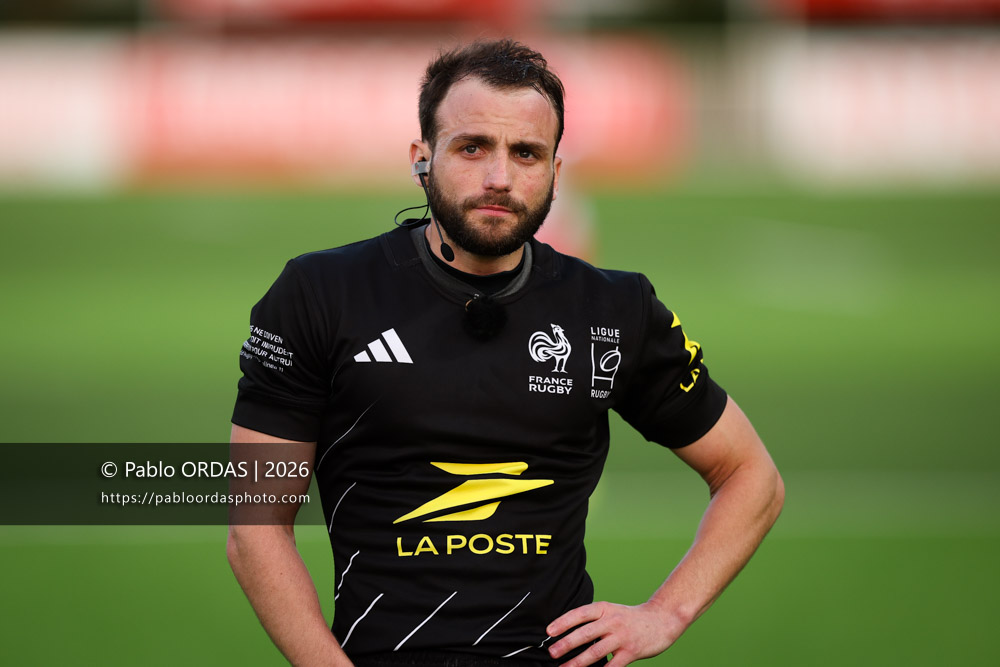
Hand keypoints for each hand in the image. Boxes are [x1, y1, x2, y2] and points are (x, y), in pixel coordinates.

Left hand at [546, 601, 678, 666]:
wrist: (662, 619)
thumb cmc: (630, 618)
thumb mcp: (611, 611)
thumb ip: (594, 620)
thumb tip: (569, 634)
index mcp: (604, 609)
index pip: (580, 614)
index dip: (563, 622)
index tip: (549, 631)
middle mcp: (612, 621)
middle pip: (585, 633)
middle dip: (566, 644)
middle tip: (552, 652)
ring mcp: (622, 637)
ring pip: (596, 651)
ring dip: (578, 662)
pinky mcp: (631, 652)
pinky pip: (613, 666)